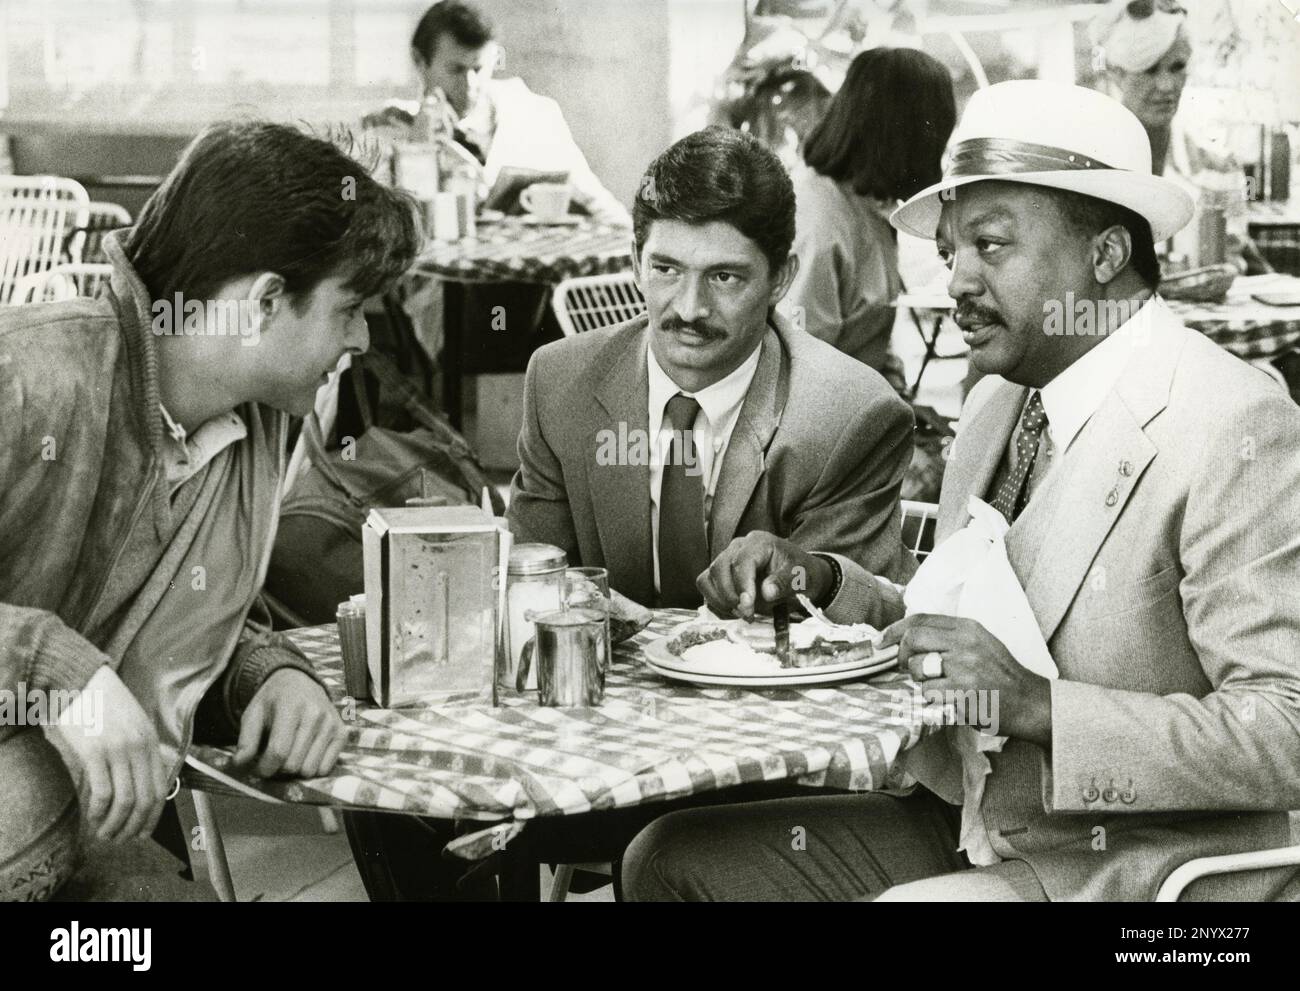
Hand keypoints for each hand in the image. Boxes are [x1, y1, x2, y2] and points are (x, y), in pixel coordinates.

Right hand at [46, 666, 168, 843]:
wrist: (79, 681)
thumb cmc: (104, 704)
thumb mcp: (134, 723)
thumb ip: (141, 750)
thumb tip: (144, 782)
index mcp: (150, 742)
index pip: (160, 788)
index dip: (153, 816)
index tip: (143, 832)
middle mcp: (139, 747)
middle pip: (146, 799)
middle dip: (135, 826)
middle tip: (122, 839)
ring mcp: (118, 750)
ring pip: (126, 801)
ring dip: (116, 824)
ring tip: (105, 834)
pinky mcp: (94, 752)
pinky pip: (103, 792)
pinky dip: (99, 811)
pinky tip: (93, 817)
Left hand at [233, 669, 346, 778]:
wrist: (300, 682)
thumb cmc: (274, 700)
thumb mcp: (253, 712)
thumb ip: (246, 739)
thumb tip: (239, 764)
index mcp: (290, 707)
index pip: (278, 751)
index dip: (264, 768)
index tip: (259, 769)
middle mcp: (315, 714)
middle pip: (293, 764)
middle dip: (278, 769)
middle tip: (274, 760)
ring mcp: (331, 724)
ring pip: (310, 770)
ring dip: (296, 770)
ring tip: (289, 756)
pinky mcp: (341, 733)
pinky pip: (326, 768)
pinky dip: (313, 768)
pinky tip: (305, 755)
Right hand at [697, 531, 833, 619]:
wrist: (799, 577)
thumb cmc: (801, 574)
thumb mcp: (801, 578)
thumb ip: (784, 582)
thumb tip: (766, 592)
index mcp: (760, 543)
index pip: (742, 560)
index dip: (742, 585)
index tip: (747, 606)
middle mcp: (739, 547)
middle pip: (719, 568)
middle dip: (730, 595)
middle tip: (747, 613)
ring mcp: (727, 559)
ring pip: (708, 578)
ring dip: (721, 600)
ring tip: (742, 613)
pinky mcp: (721, 574)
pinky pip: (706, 586)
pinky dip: (716, 602)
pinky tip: (734, 611)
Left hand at [880, 614, 1052, 746]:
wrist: (1028, 701)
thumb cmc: (999, 673)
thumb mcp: (979, 642)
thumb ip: (947, 635)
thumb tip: (906, 636)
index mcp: (967, 627)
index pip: (920, 620)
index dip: (894, 630)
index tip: (880, 641)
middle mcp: (965, 644)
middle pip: (913, 640)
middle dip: (902, 655)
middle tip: (907, 667)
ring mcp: (964, 670)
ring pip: (918, 670)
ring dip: (921, 681)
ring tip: (940, 685)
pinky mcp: (962, 694)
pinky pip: (929, 694)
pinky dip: (933, 700)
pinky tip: (950, 699)